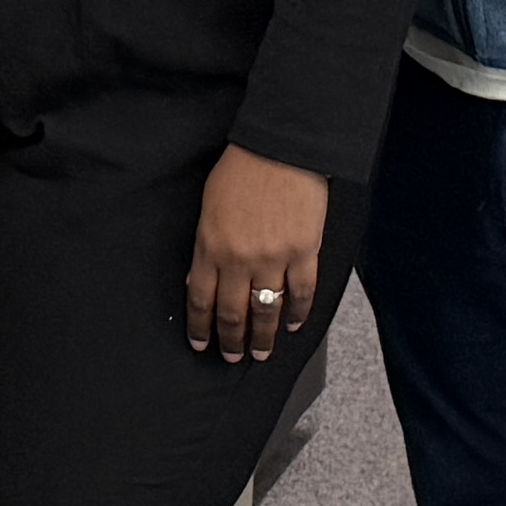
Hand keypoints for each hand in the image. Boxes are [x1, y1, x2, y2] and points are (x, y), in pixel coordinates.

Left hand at [186, 149, 330, 363]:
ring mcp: (274, 258)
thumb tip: (202, 280)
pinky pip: (301, 294)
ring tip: (261, 353)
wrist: (280, 148)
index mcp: (211, 247)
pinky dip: (298, 314)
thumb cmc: (242, 170)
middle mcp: (240, 259)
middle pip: (233, 313)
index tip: (201, 343)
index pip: (200, 299)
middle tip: (232, 357)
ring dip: (263, 338)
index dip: (201, 326)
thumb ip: (206, 246)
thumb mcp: (208, 208)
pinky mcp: (304, 252)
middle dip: (231, 341)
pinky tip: (294, 325)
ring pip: (266, 312)